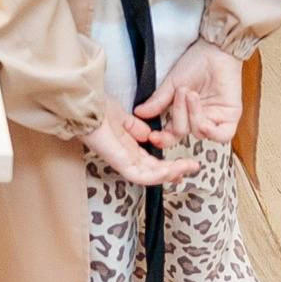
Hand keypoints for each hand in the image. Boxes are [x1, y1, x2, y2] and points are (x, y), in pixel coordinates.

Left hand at [81, 96, 199, 187]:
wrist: (87, 105)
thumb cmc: (98, 108)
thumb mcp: (123, 117)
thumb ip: (136, 127)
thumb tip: (149, 134)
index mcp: (126, 146)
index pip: (149, 161)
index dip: (167, 164)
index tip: (183, 164)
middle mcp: (125, 156)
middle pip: (153, 171)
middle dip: (174, 171)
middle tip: (192, 168)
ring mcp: (123, 161)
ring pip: (151, 176)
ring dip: (171, 173)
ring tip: (188, 168)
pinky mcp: (121, 163)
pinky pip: (143, 176)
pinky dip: (160, 175)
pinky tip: (173, 169)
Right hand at [136, 38, 244, 145]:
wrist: (215, 51)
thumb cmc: (196, 62)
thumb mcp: (173, 83)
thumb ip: (159, 101)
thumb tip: (139, 113)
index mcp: (184, 113)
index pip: (172, 134)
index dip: (163, 138)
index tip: (152, 135)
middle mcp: (199, 118)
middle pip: (183, 133)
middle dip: (179, 115)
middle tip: (179, 93)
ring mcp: (215, 118)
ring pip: (199, 133)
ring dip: (193, 115)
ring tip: (191, 94)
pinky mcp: (230, 116)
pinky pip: (223, 135)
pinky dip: (211, 132)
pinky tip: (204, 121)